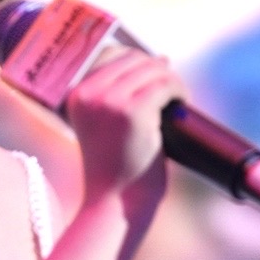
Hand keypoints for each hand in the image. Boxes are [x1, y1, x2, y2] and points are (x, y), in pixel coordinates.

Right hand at [60, 47, 174, 223]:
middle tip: (173, 93)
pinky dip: (179, 91)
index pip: (114, 56)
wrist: (115, 203)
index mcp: (76, 95)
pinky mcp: (134, 112)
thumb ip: (122, 93)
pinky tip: (183, 104)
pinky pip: (166, 85)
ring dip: (172, 81)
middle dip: (159, 70)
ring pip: (154, 70)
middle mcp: (88, 94)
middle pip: (135, 59)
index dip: (143, 63)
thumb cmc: (117, 168)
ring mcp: (110, 101)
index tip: (159, 80)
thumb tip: (162, 58)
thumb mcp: (107, 125)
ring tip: (180, 99)